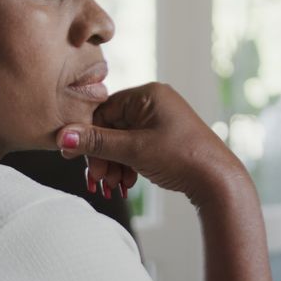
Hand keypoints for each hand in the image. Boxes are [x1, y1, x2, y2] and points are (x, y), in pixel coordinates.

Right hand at [55, 83, 248, 206]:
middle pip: (111, 127)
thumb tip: (62, 137)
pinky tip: (126, 183)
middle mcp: (155, 103)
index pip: (103, 110)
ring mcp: (161, 120)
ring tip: (113, 186)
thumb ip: (96, 143)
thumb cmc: (182, 158)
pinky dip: (127, 165)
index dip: (88, 137)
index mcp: (148, 95)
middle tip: (98, 180)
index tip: (76, 159)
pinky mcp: (166, 138)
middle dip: (103, 156)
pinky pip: (136, 148)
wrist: (218, 183)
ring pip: (122, 141)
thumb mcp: (133, 150)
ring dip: (113, 164)